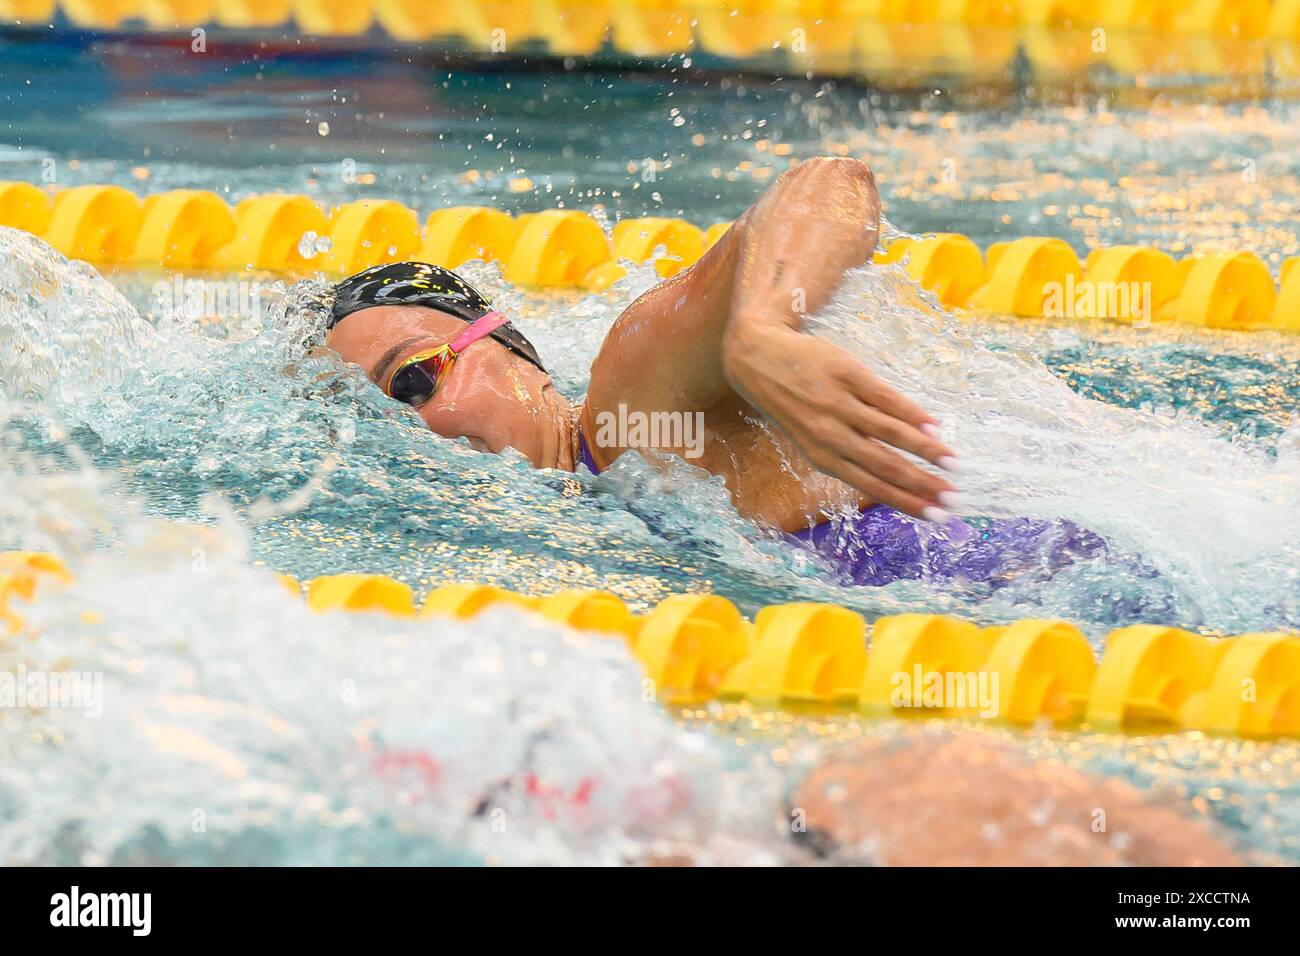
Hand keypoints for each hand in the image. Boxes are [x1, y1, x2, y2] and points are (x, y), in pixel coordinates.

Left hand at [722, 322, 957, 519]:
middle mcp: (830, 435)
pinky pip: (885, 398)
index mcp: (821, 457)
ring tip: (954, 463)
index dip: (906, 502)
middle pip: (885, 465)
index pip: (872, 486)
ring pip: (889, 433)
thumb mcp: (809, 436)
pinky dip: (911, 414)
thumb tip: (894, 473)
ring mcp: (838, 405)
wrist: (756, 356)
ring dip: (926, 450)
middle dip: (923, 485)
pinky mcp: (847, 374)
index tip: (936, 517)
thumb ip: (845, 454)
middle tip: (954, 500)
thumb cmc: (790, 402)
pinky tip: (934, 427)